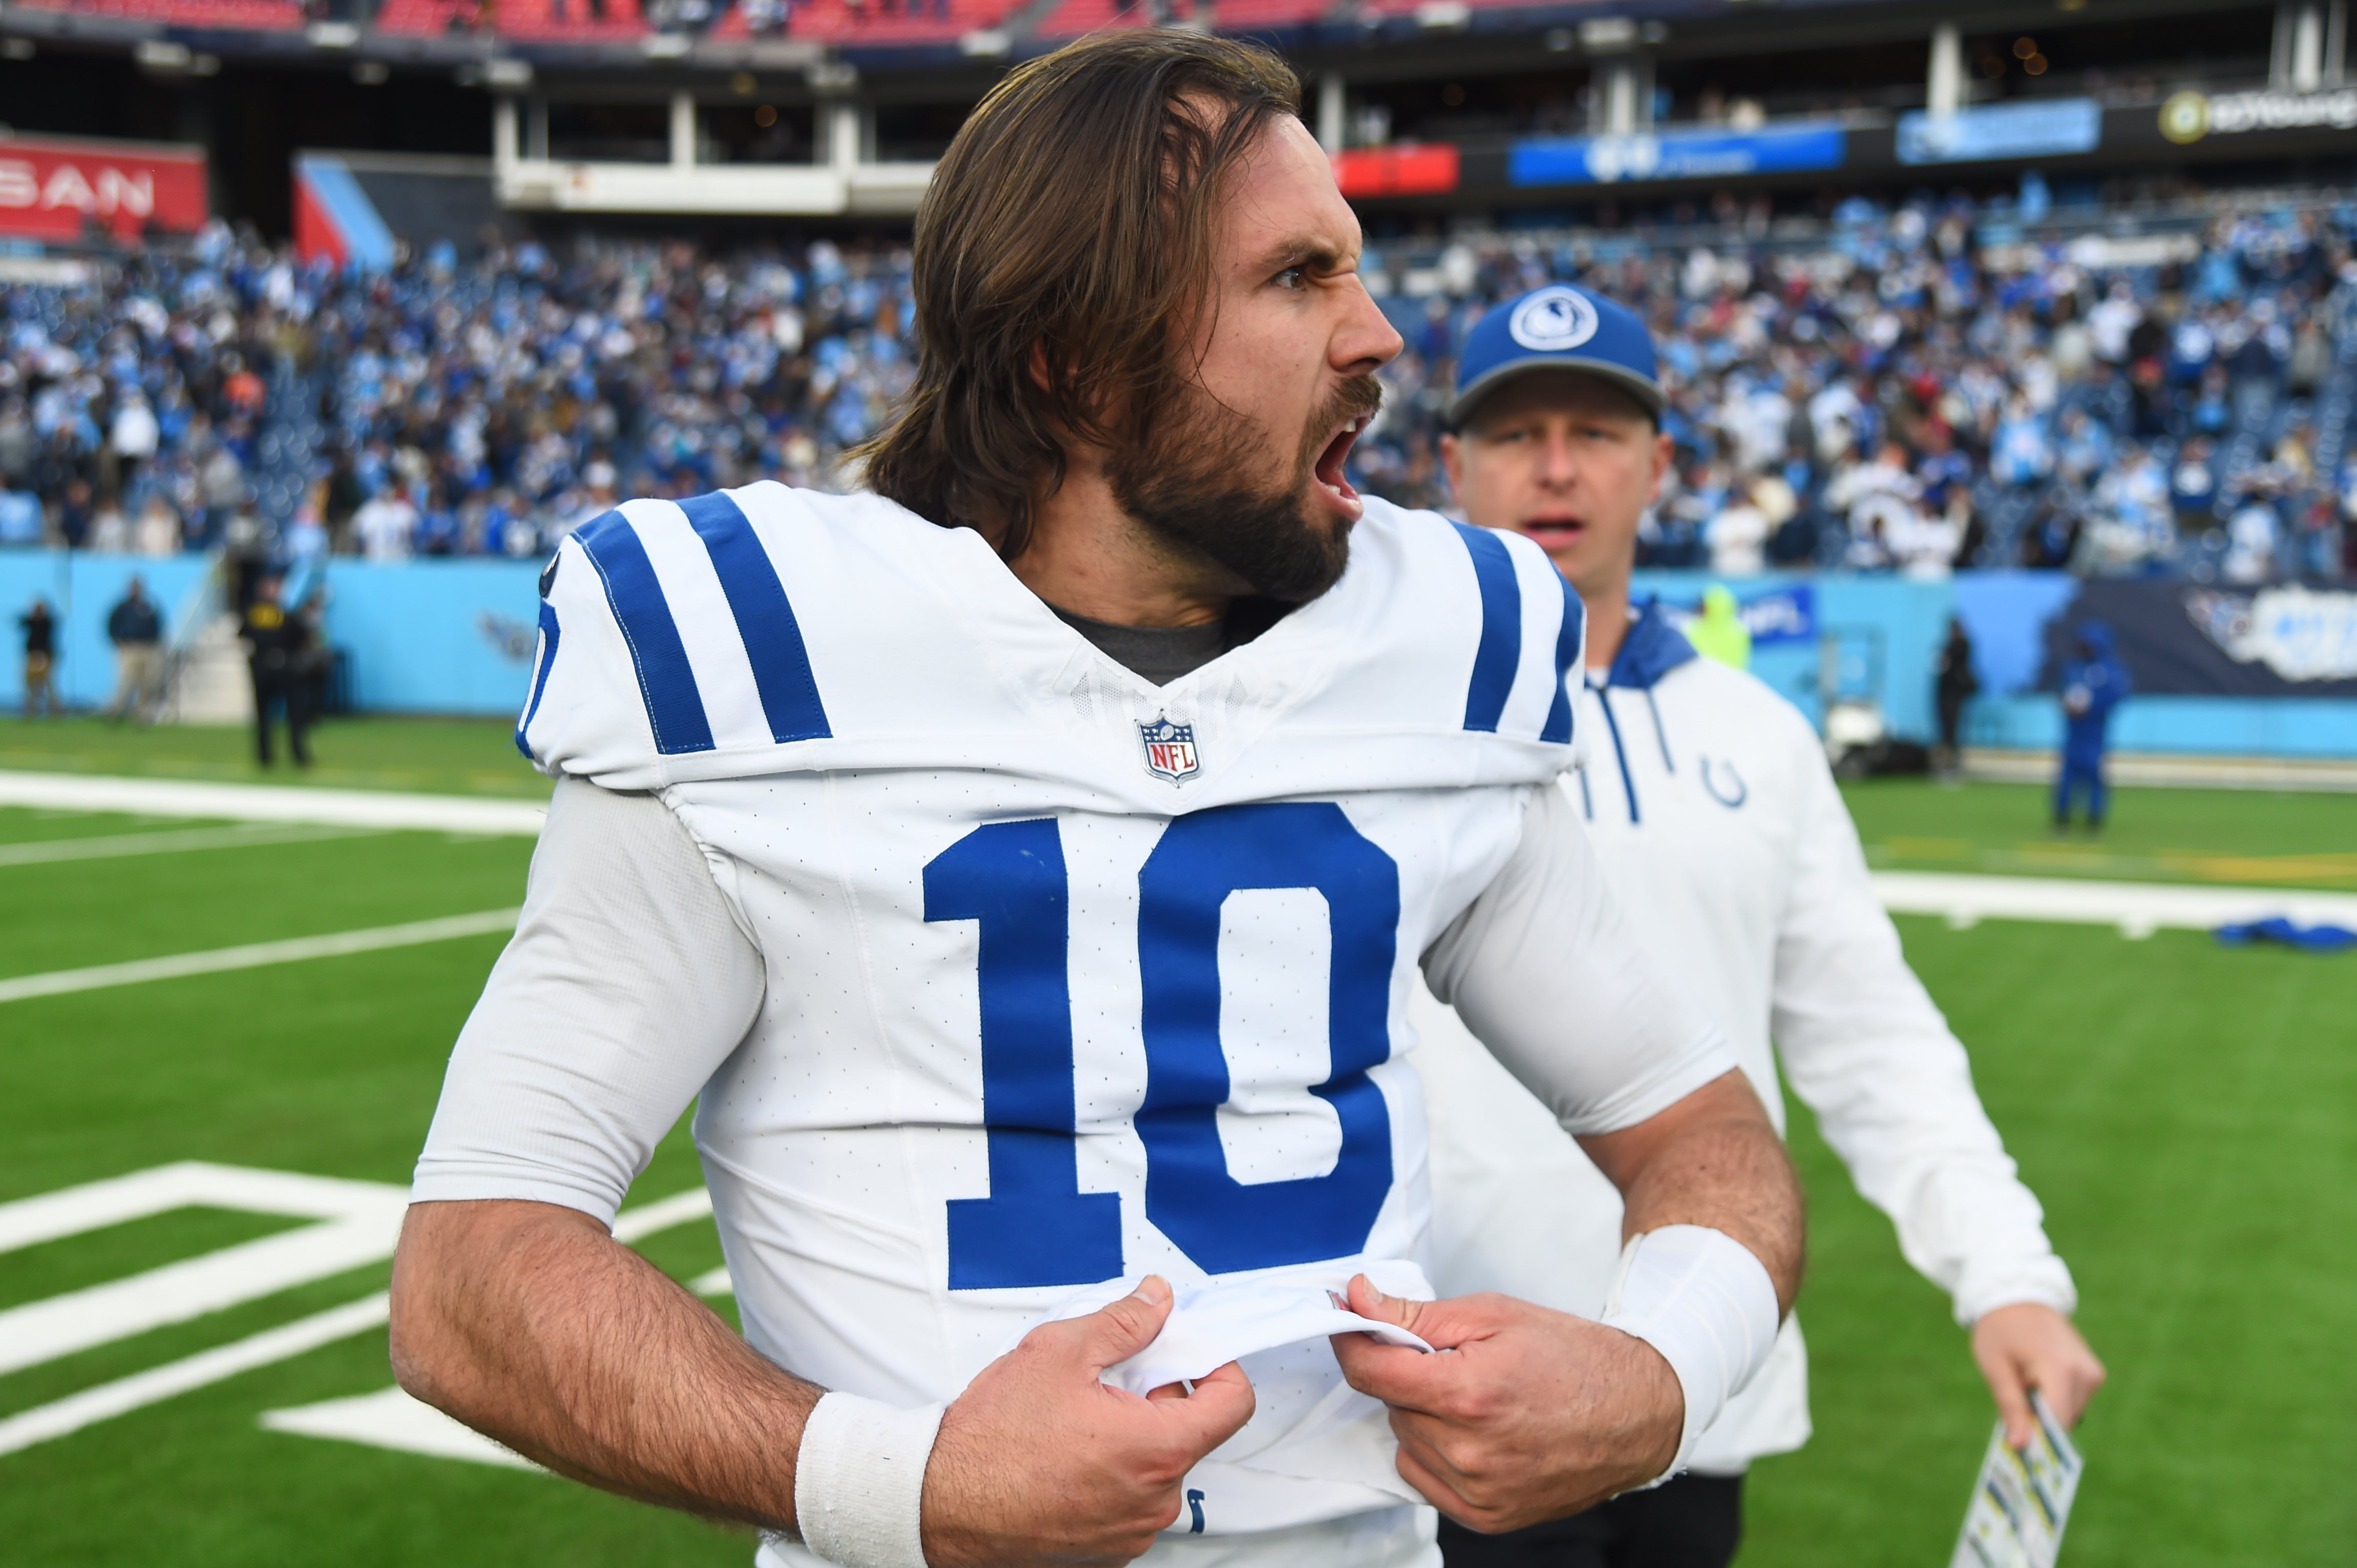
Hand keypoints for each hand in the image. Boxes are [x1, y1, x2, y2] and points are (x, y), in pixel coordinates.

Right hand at [919, 1277, 1254, 1567]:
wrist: (939, 1503)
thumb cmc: (992, 1439)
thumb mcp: (1059, 1353)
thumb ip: (1124, 1322)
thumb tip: (1159, 1301)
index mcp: (1156, 1450)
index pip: (1233, 1403)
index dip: (1215, 1364)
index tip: (1188, 1351)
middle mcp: (1154, 1501)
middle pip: (1189, 1432)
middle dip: (1157, 1397)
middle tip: (1107, 1379)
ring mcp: (1131, 1532)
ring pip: (1156, 1467)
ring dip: (1131, 1436)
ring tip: (1074, 1422)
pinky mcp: (1107, 1551)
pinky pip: (1129, 1500)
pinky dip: (1111, 1473)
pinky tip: (1066, 1457)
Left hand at [1329, 1275, 1679, 1533]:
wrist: (1636, 1412)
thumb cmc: (1572, 1358)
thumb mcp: (1493, 1314)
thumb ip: (1415, 1314)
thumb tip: (1356, 1300)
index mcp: (1468, 1394)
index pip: (1370, 1372)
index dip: (1351, 1340)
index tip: (1348, 1319)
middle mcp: (1469, 1452)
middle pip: (1391, 1405)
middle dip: (1408, 1376)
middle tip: (1453, 1361)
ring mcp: (1478, 1492)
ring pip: (1405, 1441)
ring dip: (1423, 1415)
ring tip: (1476, 1398)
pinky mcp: (1486, 1517)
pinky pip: (1424, 1477)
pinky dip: (1436, 1452)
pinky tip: (1477, 1432)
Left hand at [1970, 1302, 2104, 1449]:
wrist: (2019, 1296)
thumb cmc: (2000, 1330)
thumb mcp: (1996, 1368)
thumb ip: (2011, 1407)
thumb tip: (2021, 1446)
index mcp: (2060, 1369)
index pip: (2057, 1422)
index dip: (2038, 1440)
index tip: (2019, 1451)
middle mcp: (2086, 1374)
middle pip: (2063, 1421)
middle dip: (2038, 1424)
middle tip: (2012, 1410)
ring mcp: (2093, 1373)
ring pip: (2068, 1414)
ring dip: (2045, 1411)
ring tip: (2023, 1384)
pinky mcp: (2094, 1374)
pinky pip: (2073, 1401)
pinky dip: (2053, 1400)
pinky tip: (2035, 1380)